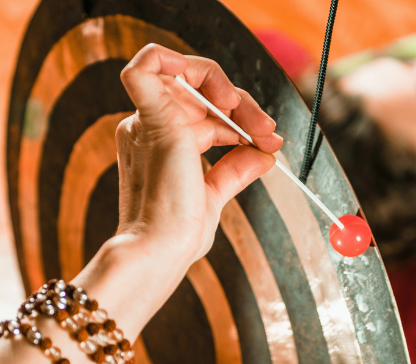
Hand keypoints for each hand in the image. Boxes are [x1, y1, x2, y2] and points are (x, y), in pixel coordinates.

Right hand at [115, 44, 282, 266]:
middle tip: (270, 132)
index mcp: (157, 143)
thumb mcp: (214, 196)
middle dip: (244, 105)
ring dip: (229, 89)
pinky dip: (174, 60)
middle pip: (200, 92)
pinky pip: (145, 65)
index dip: (241, 120)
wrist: (161, 251)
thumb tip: (264, 156)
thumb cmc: (177, 236)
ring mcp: (147, 122)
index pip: (203, 113)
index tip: (270, 142)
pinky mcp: (153, 118)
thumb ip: (235, 172)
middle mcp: (147, 128)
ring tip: (257, 122)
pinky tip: (221, 93)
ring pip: (188, 75)